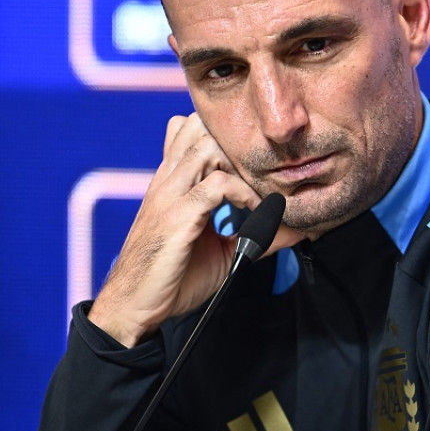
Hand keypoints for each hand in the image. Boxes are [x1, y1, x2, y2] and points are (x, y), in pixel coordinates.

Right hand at [90, 113, 300, 345]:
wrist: (134, 306)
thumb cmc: (172, 278)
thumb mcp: (221, 251)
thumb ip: (255, 235)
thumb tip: (296, 230)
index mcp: (171, 182)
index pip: (190, 128)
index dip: (226, 138)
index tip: (253, 168)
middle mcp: (167, 180)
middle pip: (198, 124)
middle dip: (234, 142)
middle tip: (257, 173)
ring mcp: (169, 194)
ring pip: (206, 145)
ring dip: (239, 163)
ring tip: (255, 190)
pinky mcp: (176, 215)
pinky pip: (216, 185)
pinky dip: (242, 194)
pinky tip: (252, 211)